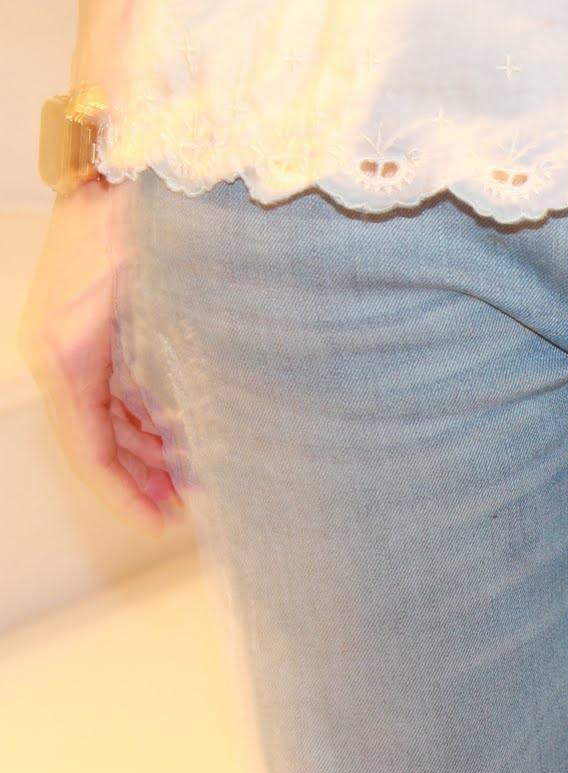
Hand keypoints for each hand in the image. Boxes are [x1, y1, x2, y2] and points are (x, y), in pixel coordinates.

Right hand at [19, 179, 177, 532]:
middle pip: (107, 438)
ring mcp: (85, 337)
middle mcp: (68, 352)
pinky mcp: (105, 322)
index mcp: (68, 355)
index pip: (92, 447)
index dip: (126, 492)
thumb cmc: (143, 226)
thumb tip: (195, 438)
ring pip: (120, 413)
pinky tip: (194, 428)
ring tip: (205, 472)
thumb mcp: (154, 309)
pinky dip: (157, 410)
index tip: (160, 522)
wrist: (134, 161)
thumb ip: (164, 374)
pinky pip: (127, 383)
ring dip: (157, 446)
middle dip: (152, 476)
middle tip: (201, 501)